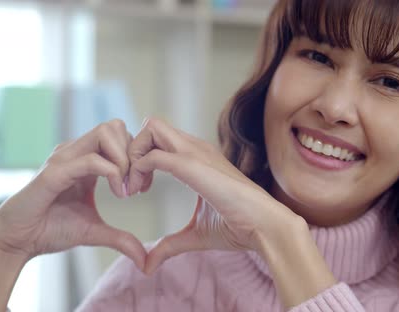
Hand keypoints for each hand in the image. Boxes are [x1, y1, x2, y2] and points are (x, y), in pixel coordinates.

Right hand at [0, 119, 146, 269]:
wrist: (17, 241)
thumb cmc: (50, 230)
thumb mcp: (94, 231)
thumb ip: (121, 238)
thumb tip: (144, 257)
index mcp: (86, 159)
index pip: (121, 136)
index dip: (138, 158)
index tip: (142, 188)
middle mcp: (75, 152)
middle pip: (116, 126)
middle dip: (134, 154)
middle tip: (134, 186)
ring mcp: (64, 158)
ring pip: (106, 133)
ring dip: (124, 159)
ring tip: (125, 189)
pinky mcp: (54, 172)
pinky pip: (91, 160)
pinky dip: (112, 173)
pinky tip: (117, 195)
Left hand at [126, 118, 298, 273]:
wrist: (266, 227)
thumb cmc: (239, 228)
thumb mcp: (195, 235)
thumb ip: (169, 245)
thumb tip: (147, 265)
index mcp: (198, 158)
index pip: (159, 138)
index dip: (141, 158)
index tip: (139, 190)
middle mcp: (196, 148)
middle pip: (151, 125)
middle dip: (133, 149)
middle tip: (133, 184)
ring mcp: (196, 153)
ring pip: (150, 128)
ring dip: (134, 154)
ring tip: (136, 188)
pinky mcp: (193, 166)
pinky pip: (153, 155)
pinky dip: (137, 169)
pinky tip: (139, 193)